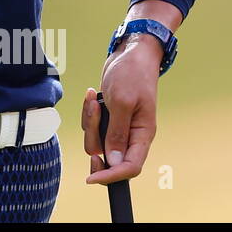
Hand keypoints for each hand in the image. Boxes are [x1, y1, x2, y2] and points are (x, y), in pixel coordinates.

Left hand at [81, 35, 161, 184]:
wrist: (130, 54)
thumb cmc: (131, 74)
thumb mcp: (122, 102)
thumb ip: (117, 133)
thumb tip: (114, 162)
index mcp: (143, 134)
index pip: (131, 167)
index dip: (111, 175)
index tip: (91, 177)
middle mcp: (132, 135)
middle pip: (107, 155)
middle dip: (94, 136)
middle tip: (94, 111)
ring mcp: (120, 127)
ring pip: (96, 140)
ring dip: (90, 121)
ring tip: (94, 98)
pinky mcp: (109, 118)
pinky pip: (92, 126)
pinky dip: (88, 112)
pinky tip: (93, 95)